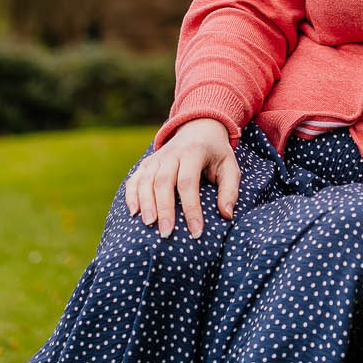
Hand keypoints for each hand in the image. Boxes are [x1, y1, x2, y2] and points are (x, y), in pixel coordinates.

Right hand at [123, 116, 238, 237]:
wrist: (199, 128)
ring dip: (146, 203)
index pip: (188, 181)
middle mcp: (172, 153)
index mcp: (194, 152)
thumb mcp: (230, 166)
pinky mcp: (147, 163)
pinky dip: (132, 195)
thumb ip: (230, 190)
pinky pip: (135, 179)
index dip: (191, 207)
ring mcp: (157, 157)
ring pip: (146, 179)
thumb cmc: (216, 154)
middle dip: (164, 208)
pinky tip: (134, 213)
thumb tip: (227, 215)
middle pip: (163, 181)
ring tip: (149, 225)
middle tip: (166, 234)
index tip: (196, 231)